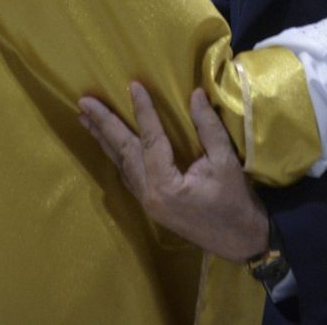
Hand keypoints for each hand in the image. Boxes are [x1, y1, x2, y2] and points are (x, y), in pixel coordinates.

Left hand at [78, 83, 269, 260]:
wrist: (242, 241)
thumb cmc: (236, 202)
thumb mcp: (226, 162)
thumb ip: (209, 128)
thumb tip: (196, 94)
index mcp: (166, 185)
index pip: (150, 140)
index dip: (142, 111)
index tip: (132, 85)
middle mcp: (150, 194)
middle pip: (123, 152)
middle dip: (103, 124)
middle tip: (84, 101)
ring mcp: (148, 202)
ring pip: (121, 165)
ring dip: (104, 139)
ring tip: (85, 117)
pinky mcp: (151, 205)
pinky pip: (127, 175)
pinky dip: (116, 156)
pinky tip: (108, 144)